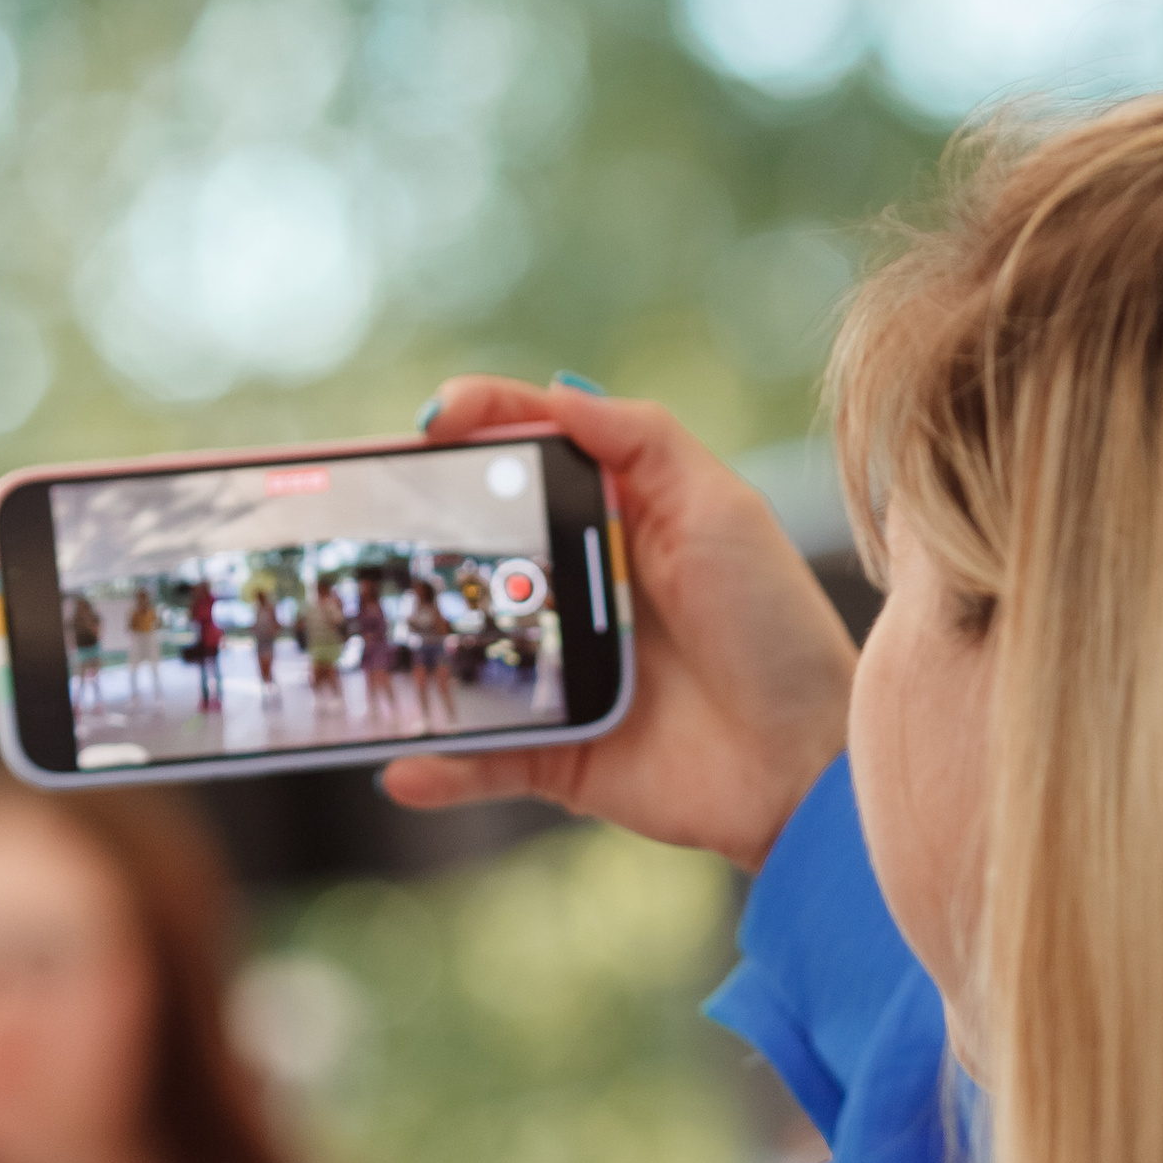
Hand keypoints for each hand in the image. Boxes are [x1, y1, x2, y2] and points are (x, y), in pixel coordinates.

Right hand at [381, 379, 857, 870]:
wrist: (807, 763)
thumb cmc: (774, 627)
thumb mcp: (718, 505)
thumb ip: (638, 439)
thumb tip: (548, 391)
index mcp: (615, 526)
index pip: (521, 467)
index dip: (469, 440)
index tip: (422, 430)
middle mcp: (578, 597)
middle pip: (471, 562)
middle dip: (409, 545)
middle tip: (355, 529)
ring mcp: (561, 679)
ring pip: (459, 663)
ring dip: (403, 658)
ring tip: (355, 643)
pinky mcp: (560, 758)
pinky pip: (482, 762)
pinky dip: (438, 770)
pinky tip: (404, 766)